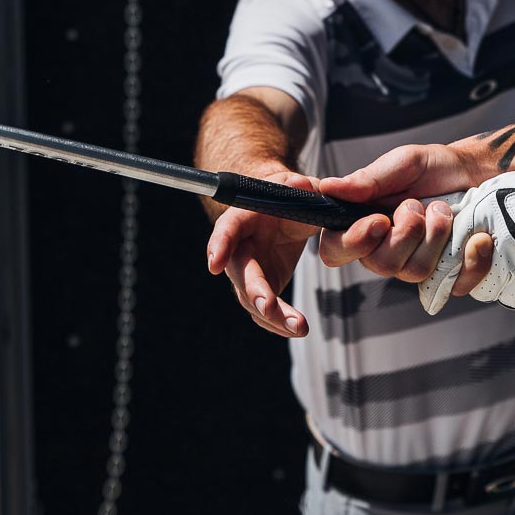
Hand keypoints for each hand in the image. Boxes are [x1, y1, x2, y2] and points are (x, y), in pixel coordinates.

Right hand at [206, 170, 318, 337]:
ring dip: (272, 316)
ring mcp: (248, 270)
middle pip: (239, 272)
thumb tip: (301, 185)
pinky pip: (263, 311)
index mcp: (244, 216)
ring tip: (300, 326)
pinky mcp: (261, 287)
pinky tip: (297, 328)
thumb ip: (301, 186)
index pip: (227, 228)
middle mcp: (239, 246)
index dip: (219, 245)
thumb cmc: (290, 194)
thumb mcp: (299, 185)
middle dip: (253, 291)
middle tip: (268, 307)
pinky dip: (279, 323)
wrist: (286, 209)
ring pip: (250, 298)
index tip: (214, 264)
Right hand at [316, 142, 485, 274]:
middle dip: (405, 234)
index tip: (379, 220)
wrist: (474, 172)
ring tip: (443, 211)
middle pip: (380, 265)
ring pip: (416, 272)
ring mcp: (417, 264)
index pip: (336, 250)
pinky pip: (457, 284)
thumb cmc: (432, 168)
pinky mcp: (450, 273)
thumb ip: (366, 180)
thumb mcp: (400, 164)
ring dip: (435, 237)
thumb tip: (328, 187)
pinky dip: (471, 260)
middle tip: (416, 205)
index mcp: (362, 224)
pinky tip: (477, 238)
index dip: (353, 243)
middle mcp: (384, 249)